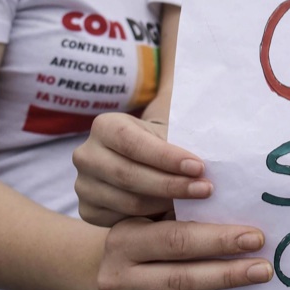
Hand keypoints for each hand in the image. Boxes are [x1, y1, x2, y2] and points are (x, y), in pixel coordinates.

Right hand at [73, 112, 210, 226]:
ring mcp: (83, 185)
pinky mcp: (88, 211)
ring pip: (128, 201)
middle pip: (128, 175)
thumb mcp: (170, 122)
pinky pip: (122, 221)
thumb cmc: (164, 143)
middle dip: (172, 184)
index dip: (167, 157)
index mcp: (105, 126)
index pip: (133, 142)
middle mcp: (86, 154)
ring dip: (166, 203)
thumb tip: (182, 68)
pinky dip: (151, 219)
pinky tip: (173, 213)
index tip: (200, 166)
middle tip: (206, 189)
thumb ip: (178, 99)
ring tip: (196, 201)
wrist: (145, 172)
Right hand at [97, 218, 272, 289]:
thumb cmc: (153, 239)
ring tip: (257, 289)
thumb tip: (246, 211)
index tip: (257, 238)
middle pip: (182, 279)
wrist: (118, 277)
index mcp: (122, 239)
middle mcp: (115, 279)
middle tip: (265, 268)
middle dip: (229, 273)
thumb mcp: (160, 218)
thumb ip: (190, 214)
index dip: (219, 240)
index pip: (177, 240)